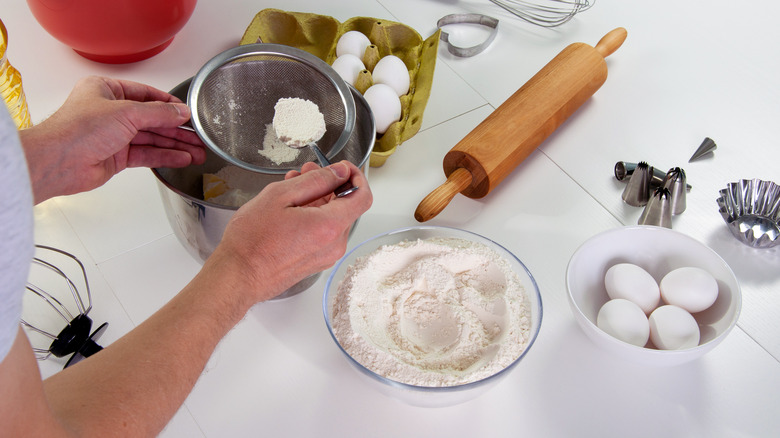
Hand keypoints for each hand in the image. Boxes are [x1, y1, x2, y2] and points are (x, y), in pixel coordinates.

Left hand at [19, 76, 204, 202]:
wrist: (59, 162)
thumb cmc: (78, 130)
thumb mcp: (125, 112)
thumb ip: (157, 113)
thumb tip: (180, 111)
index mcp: (107, 91)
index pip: (146, 94)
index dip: (169, 104)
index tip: (188, 112)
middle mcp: (111, 112)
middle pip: (152, 119)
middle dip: (177, 129)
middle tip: (199, 136)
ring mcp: (114, 135)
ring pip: (152, 139)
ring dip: (175, 145)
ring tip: (197, 151)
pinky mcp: (116, 156)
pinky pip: (146, 154)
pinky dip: (165, 156)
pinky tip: (181, 158)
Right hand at [206, 160, 372, 302]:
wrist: (237, 277)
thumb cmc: (251, 242)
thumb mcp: (280, 197)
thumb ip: (316, 181)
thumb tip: (339, 173)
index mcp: (329, 227)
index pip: (363, 196)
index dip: (356, 177)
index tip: (342, 168)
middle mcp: (334, 245)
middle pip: (346, 207)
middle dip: (329, 185)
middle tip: (306, 172)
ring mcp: (325, 256)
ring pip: (332, 219)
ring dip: (317, 199)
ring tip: (291, 188)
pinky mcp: (315, 262)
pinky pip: (322, 233)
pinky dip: (312, 216)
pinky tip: (290, 208)